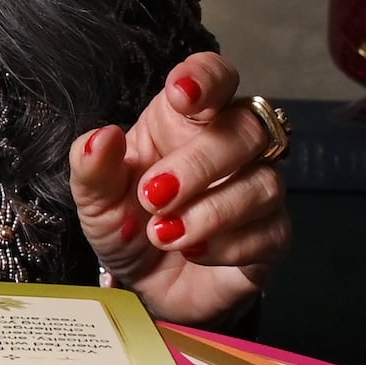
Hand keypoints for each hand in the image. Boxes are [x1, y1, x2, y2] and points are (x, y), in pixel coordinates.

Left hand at [69, 51, 287, 323]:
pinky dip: (226, 246)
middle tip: (154, 196)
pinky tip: (193, 253)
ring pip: (264, 182)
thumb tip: (102, 136)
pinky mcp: (273, 236)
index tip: (181, 96)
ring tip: (163, 235)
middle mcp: (231, 146)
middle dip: (200, 163)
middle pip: (248, 129)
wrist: (148, 287)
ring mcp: (257, 190)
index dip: (206, 78)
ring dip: (210, 212)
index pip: (216, 77)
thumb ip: (92, 166)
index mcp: (187, 120)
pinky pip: (270, 232)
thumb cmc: (129, 226)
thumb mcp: (95, 199)